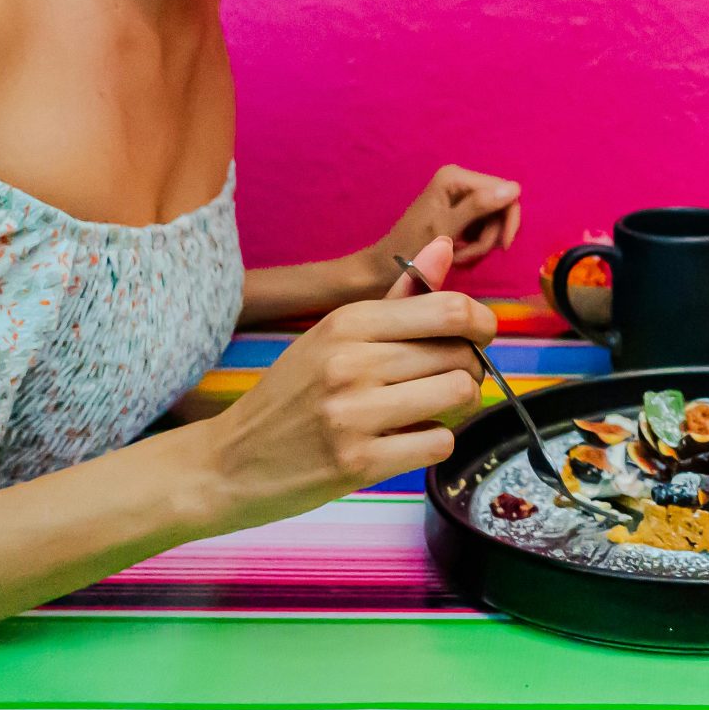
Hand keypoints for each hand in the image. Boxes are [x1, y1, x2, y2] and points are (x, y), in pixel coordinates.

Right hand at [197, 235, 497, 530]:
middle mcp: (351, 363)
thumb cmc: (289, 396)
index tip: (480, 336)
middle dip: (469, 369)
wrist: (227, 463)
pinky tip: (408, 441)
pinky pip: (439, 444)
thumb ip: (398, 297)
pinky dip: (435, 443)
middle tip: (448, 381)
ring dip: (458, 406)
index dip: (481, 323)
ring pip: (458, 396)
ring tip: (432, 409)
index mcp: (348, 323)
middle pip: (460, 355)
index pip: (450, 309)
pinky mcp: (359, 464)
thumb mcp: (332, 336)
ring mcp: (354, 415)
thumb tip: (443, 245)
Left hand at [361, 164, 522, 288]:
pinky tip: (457, 255)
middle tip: (469, 254)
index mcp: (456, 177)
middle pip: (500, 207)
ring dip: (480, 245)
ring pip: (492, 222)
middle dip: (489, 235)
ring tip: (458, 257)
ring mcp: (459, 198)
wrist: (383, 270)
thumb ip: (479, 207)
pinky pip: (481, 230)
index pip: (506, 191)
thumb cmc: (410, 250)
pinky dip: (473, 246)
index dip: (509, 219)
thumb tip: (515, 189)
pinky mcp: (458, 215)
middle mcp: (459, 181)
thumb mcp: (446, 229)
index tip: (502, 247)